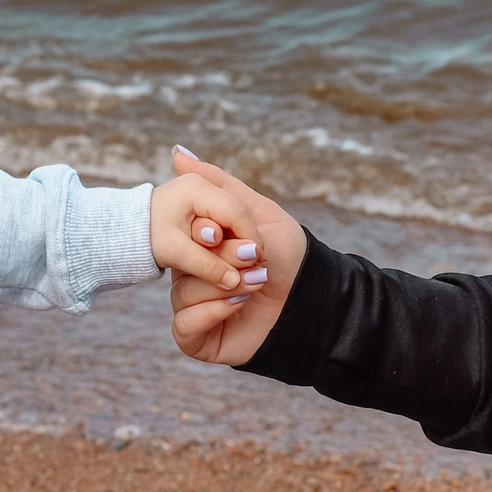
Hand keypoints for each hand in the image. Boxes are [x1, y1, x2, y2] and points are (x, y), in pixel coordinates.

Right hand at [165, 148, 304, 366]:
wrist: (314, 299)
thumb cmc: (290, 256)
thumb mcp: (258, 212)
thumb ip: (220, 184)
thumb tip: (177, 152)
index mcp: (202, 249)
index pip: (181, 236)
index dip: (205, 233)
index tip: (234, 234)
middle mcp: (193, 277)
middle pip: (182, 264)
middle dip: (222, 260)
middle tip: (256, 262)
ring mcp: (195, 309)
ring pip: (182, 294)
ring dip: (223, 286)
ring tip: (255, 285)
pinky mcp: (200, 339)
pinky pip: (184, 325)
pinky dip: (211, 312)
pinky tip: (238, 306)